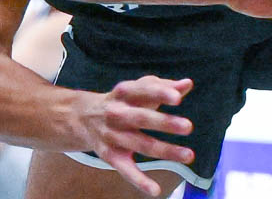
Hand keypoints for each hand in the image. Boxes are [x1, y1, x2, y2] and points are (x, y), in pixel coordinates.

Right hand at [72, 76, 194, 196]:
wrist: (82, 117)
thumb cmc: (122, 101)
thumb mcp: (137, 89)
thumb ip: (163, 87)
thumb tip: (188, 84)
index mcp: (124, 93)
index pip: (142, 91)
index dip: (159, 93)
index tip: (178, 97)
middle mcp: (116, 113)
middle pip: (141, 118)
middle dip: (164, 122)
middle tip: (188, 126)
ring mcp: (112, 135)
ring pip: (141, 144)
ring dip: (165, 150)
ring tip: (188, 155)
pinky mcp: (110, 155)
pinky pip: (125, 169)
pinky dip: (139, 181)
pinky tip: (155, 191)